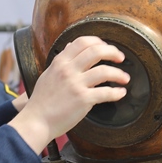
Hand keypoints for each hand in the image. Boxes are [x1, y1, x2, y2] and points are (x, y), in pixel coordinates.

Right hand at [9, 35, 128, 152]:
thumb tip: (70, 46)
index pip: (82, 42)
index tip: (107, 47)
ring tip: (125, 78)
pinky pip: (105, 92)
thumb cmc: (42, 101)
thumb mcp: (49, 74)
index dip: (98, 42)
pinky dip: (116, 92)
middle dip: (113, 52)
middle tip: (120, 58)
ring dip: (119, 73)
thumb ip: (61, 60)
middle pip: (96, 51)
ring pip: (104, 71)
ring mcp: (75, 84)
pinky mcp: (82, 99)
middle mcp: (68, 70)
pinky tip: (121, 93)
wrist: (36, 121)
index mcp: (60, 62)